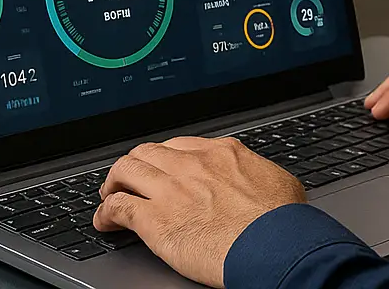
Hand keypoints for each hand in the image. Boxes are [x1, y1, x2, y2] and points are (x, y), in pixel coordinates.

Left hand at [94, 136, 304, 287]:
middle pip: (149, 151)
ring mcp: (171, 189)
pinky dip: (105, 213)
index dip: (166, 157)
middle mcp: (193, 164)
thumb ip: (258, 175)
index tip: (163, 167)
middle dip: (136, 163)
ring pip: (126, 170)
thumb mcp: (278, 182)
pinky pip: (118, 207)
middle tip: (130, 178)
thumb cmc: (283, 221)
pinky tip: (104, 221)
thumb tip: (261, 183)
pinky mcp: (155, 220)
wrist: (275, 243)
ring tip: (110, 194)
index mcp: (222, 153)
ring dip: (114, 182)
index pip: (180, 145)